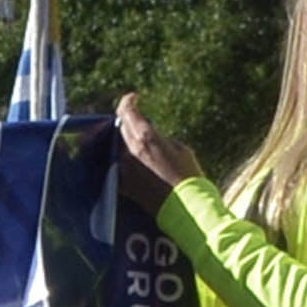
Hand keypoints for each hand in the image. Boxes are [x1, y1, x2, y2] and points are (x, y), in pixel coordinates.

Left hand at [113, 91, 202, 210]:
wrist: (186, 207)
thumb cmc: (189, 175)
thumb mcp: (180, 147)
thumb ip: (160, 137)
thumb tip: (150, 135)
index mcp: (145, 137)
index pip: (127, 111)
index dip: (128, 101)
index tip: (134, 98)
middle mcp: (130, 151)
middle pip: (120, 127)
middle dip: (127, 120)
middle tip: (136, 118)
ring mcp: (124, 168)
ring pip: (118, 145)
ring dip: (125, 139)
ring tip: (137, 140)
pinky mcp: (123, 184)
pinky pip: (118, 164)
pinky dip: (123, 158)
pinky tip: (133, 160)